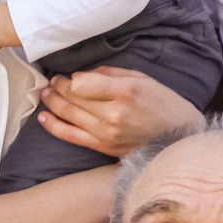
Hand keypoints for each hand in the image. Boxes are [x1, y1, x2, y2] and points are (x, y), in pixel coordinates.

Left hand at [37, 66, 201, 156]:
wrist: (179, 139)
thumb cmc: (163, 105)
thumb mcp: (143, 79)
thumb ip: (111, 74)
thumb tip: (81, 76)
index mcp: (126, 92)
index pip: (82, 83)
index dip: (71, 78)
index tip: (69, 76)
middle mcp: (114, 114)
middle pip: (72, 97)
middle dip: (58, 87)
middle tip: (53, 81)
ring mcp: (107, 133)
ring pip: (68, 114)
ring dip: (52, 102)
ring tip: (46, 93)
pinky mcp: (103, 147)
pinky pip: (71, 136)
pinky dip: (53, 126)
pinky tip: (43, 116)